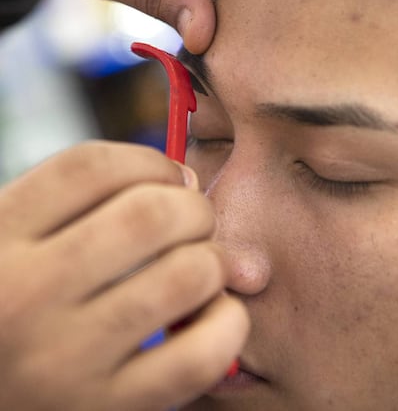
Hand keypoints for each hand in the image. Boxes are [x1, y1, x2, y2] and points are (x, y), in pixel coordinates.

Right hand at [0, 141, 248, 410]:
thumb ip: (82, 201)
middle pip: (148, 215)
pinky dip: (226, 324)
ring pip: (184, 277)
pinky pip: (197, 357)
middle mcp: (25, 293)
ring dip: (214, 261)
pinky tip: (212, 314)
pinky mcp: (102, 409)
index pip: (90, 167)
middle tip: (194, 220)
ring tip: (202, 266)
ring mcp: (64, 357)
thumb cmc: (11, 296)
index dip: (149, 161)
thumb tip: (186, 180)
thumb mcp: (14, 236)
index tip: (169, 176)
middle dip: (193, 207)